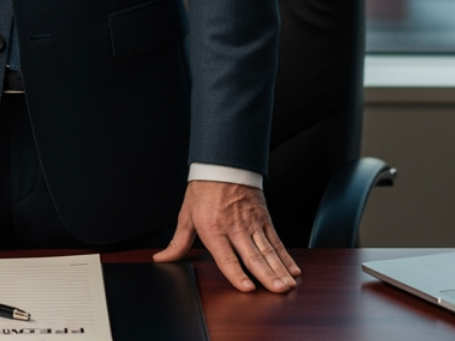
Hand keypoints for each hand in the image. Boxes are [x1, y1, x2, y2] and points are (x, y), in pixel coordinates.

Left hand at [152, 180, 300, 292]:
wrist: (223, 163)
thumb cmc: (204, 189)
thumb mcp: (186, 215)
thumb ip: (178, 243)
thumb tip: (162, 259)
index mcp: (214, 229)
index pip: (226, 257)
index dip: (236, 274)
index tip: (247, 288)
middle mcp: (235, 228)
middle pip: (253, 256)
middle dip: (267, 276)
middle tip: (278, 291)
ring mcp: (252, 224)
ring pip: (269, 251)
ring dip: (280, 270)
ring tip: (288, 285)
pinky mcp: (264, 220)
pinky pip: (277, 242)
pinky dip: (286, 257)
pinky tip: (293, 271)